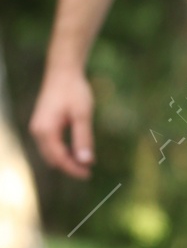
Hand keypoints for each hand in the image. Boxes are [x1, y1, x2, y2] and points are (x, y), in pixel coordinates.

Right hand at [30, 61, 96, 177]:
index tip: (88, 174)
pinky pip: (50, 145)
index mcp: (45, 130)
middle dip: (69, 166)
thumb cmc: (74, 91)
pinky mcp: (42, 125)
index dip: (73, 169)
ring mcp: (38, 128)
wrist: (63, 72)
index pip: (59, 159)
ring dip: (66, 159)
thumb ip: (83, 139)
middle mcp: (37, 131)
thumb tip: (86, 162)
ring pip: (50, 153)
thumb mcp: (82, 115)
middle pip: (52, 159)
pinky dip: (63, 150)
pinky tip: (77, 150)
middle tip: (89, 170)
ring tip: (85, 162)